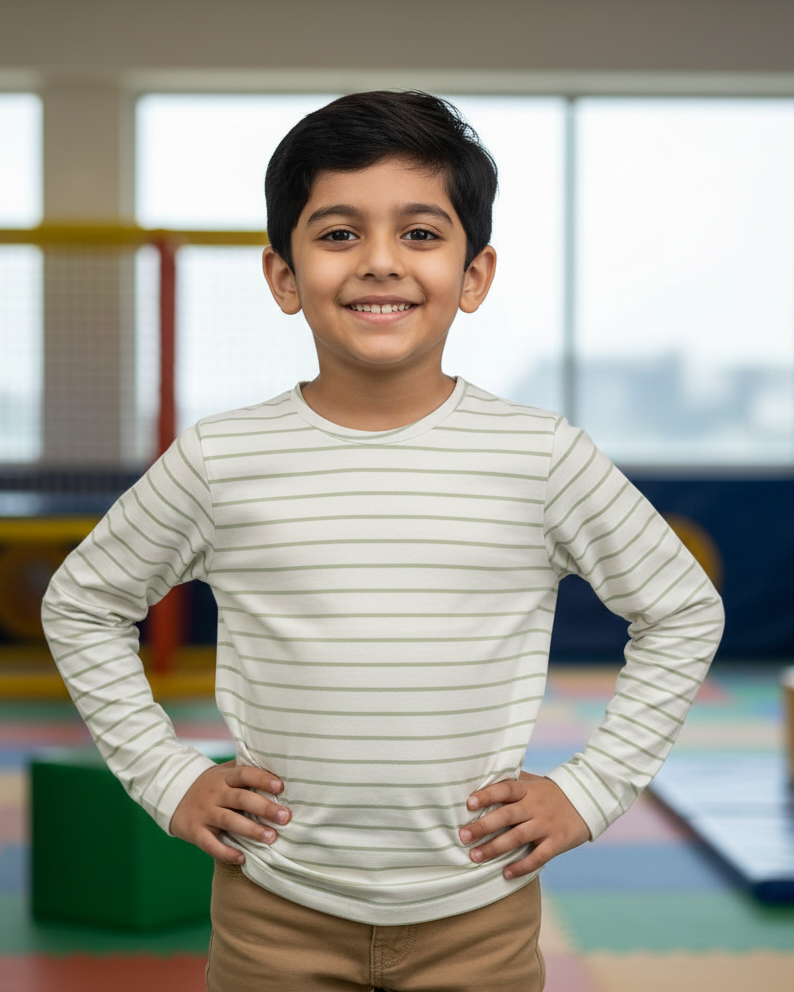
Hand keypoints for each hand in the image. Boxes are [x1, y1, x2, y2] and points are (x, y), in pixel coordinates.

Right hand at [170, 761, 289, 862]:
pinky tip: (242, 858)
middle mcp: (215, 793)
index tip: (281, 787)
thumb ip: (245, 772)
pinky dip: (226, 852)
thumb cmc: (210, 784)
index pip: (245, 774)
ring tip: (271, 838)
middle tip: (285, 817)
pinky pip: (210, 844)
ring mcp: (204, 812)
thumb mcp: (224, 773)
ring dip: (251, 830)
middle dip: (264, 808)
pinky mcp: (194, 831)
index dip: (262, 779)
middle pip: (241, 798)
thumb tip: (279, 769)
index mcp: (225, 777)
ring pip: (229, 821)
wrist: (172, 794)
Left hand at [458, 771, 589, 878]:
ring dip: (495, 848)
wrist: (588, 799)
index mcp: (527, 790)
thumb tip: (480, 780)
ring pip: (517, 838)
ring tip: (475, 857)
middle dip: (483, 827)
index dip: (487, 795)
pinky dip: (521, 867)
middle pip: (506, 815)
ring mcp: (546, 825)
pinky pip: (538, 857)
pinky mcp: (557, 842)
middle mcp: (535, 806)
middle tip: (462, 837)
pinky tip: (505, 874)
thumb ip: (511, 782)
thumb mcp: (533, 782)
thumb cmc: (551, 792)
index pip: (504, 789)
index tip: (469, 803)